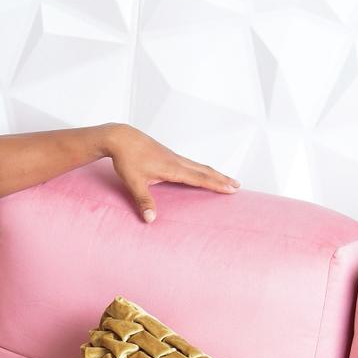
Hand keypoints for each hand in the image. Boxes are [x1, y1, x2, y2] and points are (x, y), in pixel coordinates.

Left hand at [104, 123, 239, 222]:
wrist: (120, 138)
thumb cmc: (127, 158)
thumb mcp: (134, 182)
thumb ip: (144, 200)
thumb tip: (150, 219)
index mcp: (172, 168)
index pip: (200, 178)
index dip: (216, 184)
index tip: (232, 189)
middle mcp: (177, 161)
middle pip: (205, 170)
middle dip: (221, 178)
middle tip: (237, 185)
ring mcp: (173, 157)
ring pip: (198, 165)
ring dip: (213, 173)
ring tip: (224, 179)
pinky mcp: (168, 155)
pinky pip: (190, 163)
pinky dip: (201, 169)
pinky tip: (200, 173)